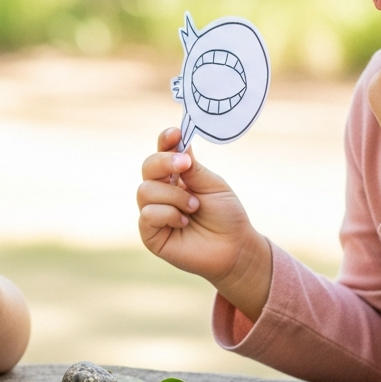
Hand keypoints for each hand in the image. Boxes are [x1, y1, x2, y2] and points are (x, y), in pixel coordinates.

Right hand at [137, 128, 270, 316]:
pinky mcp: (150, 234)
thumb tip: (178, 144)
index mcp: (176, 177)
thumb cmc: (226, 216)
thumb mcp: (212, 185)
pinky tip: (184, 222)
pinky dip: (168, 214)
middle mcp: (161, 192)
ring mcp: (154, 212)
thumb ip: (193, 168)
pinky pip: (147, 214)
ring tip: (194, 207)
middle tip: (186, 165)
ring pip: (145, 190)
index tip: (175, 134)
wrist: (235, 248)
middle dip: (165, 163)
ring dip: (174, 196)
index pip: (162, 152)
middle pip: (147, 167)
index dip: (165, 141)